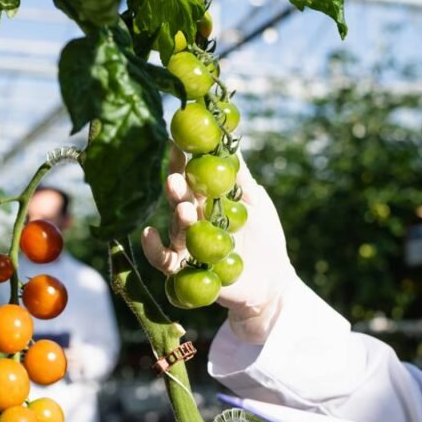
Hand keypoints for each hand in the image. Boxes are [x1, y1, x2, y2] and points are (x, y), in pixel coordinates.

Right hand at [141, 146, 293, 343]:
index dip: (183, 162)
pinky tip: (148, 234)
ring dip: (176, 217)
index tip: (177, 144)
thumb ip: (241, 177)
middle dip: (175, 189)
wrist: (273, 281)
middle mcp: (194, 221)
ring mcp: (188, 245)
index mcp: (209, 202)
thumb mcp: (257, 202)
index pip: (191, 179)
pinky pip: (164, 260)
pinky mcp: (186, 270)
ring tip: (184, 209)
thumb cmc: (266, 238)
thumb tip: (231, 140)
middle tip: (175, 178)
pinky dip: (153, 249)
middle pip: (179, 201)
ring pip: (175, 229)